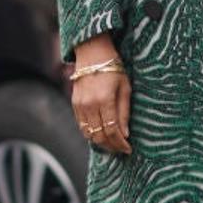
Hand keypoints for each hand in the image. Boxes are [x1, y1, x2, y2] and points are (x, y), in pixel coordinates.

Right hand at [71, 35, 131, 153]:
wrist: (93, 53)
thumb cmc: (114, 68)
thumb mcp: (125, 88)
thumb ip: (124, 112)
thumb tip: (125, 134)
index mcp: (105, 100)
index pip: (112, 131)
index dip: (120, 144)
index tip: (128, 149)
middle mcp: (90, 105)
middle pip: (99, 136)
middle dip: (111, 146)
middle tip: (121, 149)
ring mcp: (80, 105)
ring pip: (88, 134)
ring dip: (101, 143)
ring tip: (112, 144)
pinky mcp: (74, 104)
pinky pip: (81, 126)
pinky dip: (91, 134)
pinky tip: (101, 134)